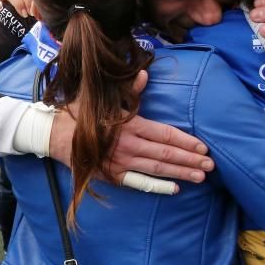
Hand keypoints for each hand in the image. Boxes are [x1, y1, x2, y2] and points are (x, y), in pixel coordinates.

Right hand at [48, 72, 213, 188]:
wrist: (54, 135)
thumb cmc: (79, 114)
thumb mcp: (102, 98)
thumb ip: (128, 89)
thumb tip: (145, 75)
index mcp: (129, 125)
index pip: (165, 135)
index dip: (186, 142)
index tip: (203, 147)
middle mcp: (128, 145)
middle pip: (166, 155)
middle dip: (190, 160)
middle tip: (211, 166)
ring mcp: (121, 163)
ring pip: (157, 170)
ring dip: (181, 174)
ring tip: (200, 177)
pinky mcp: (113, 175)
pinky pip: (139, 183)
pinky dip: (157, 187)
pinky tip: (174, 189)